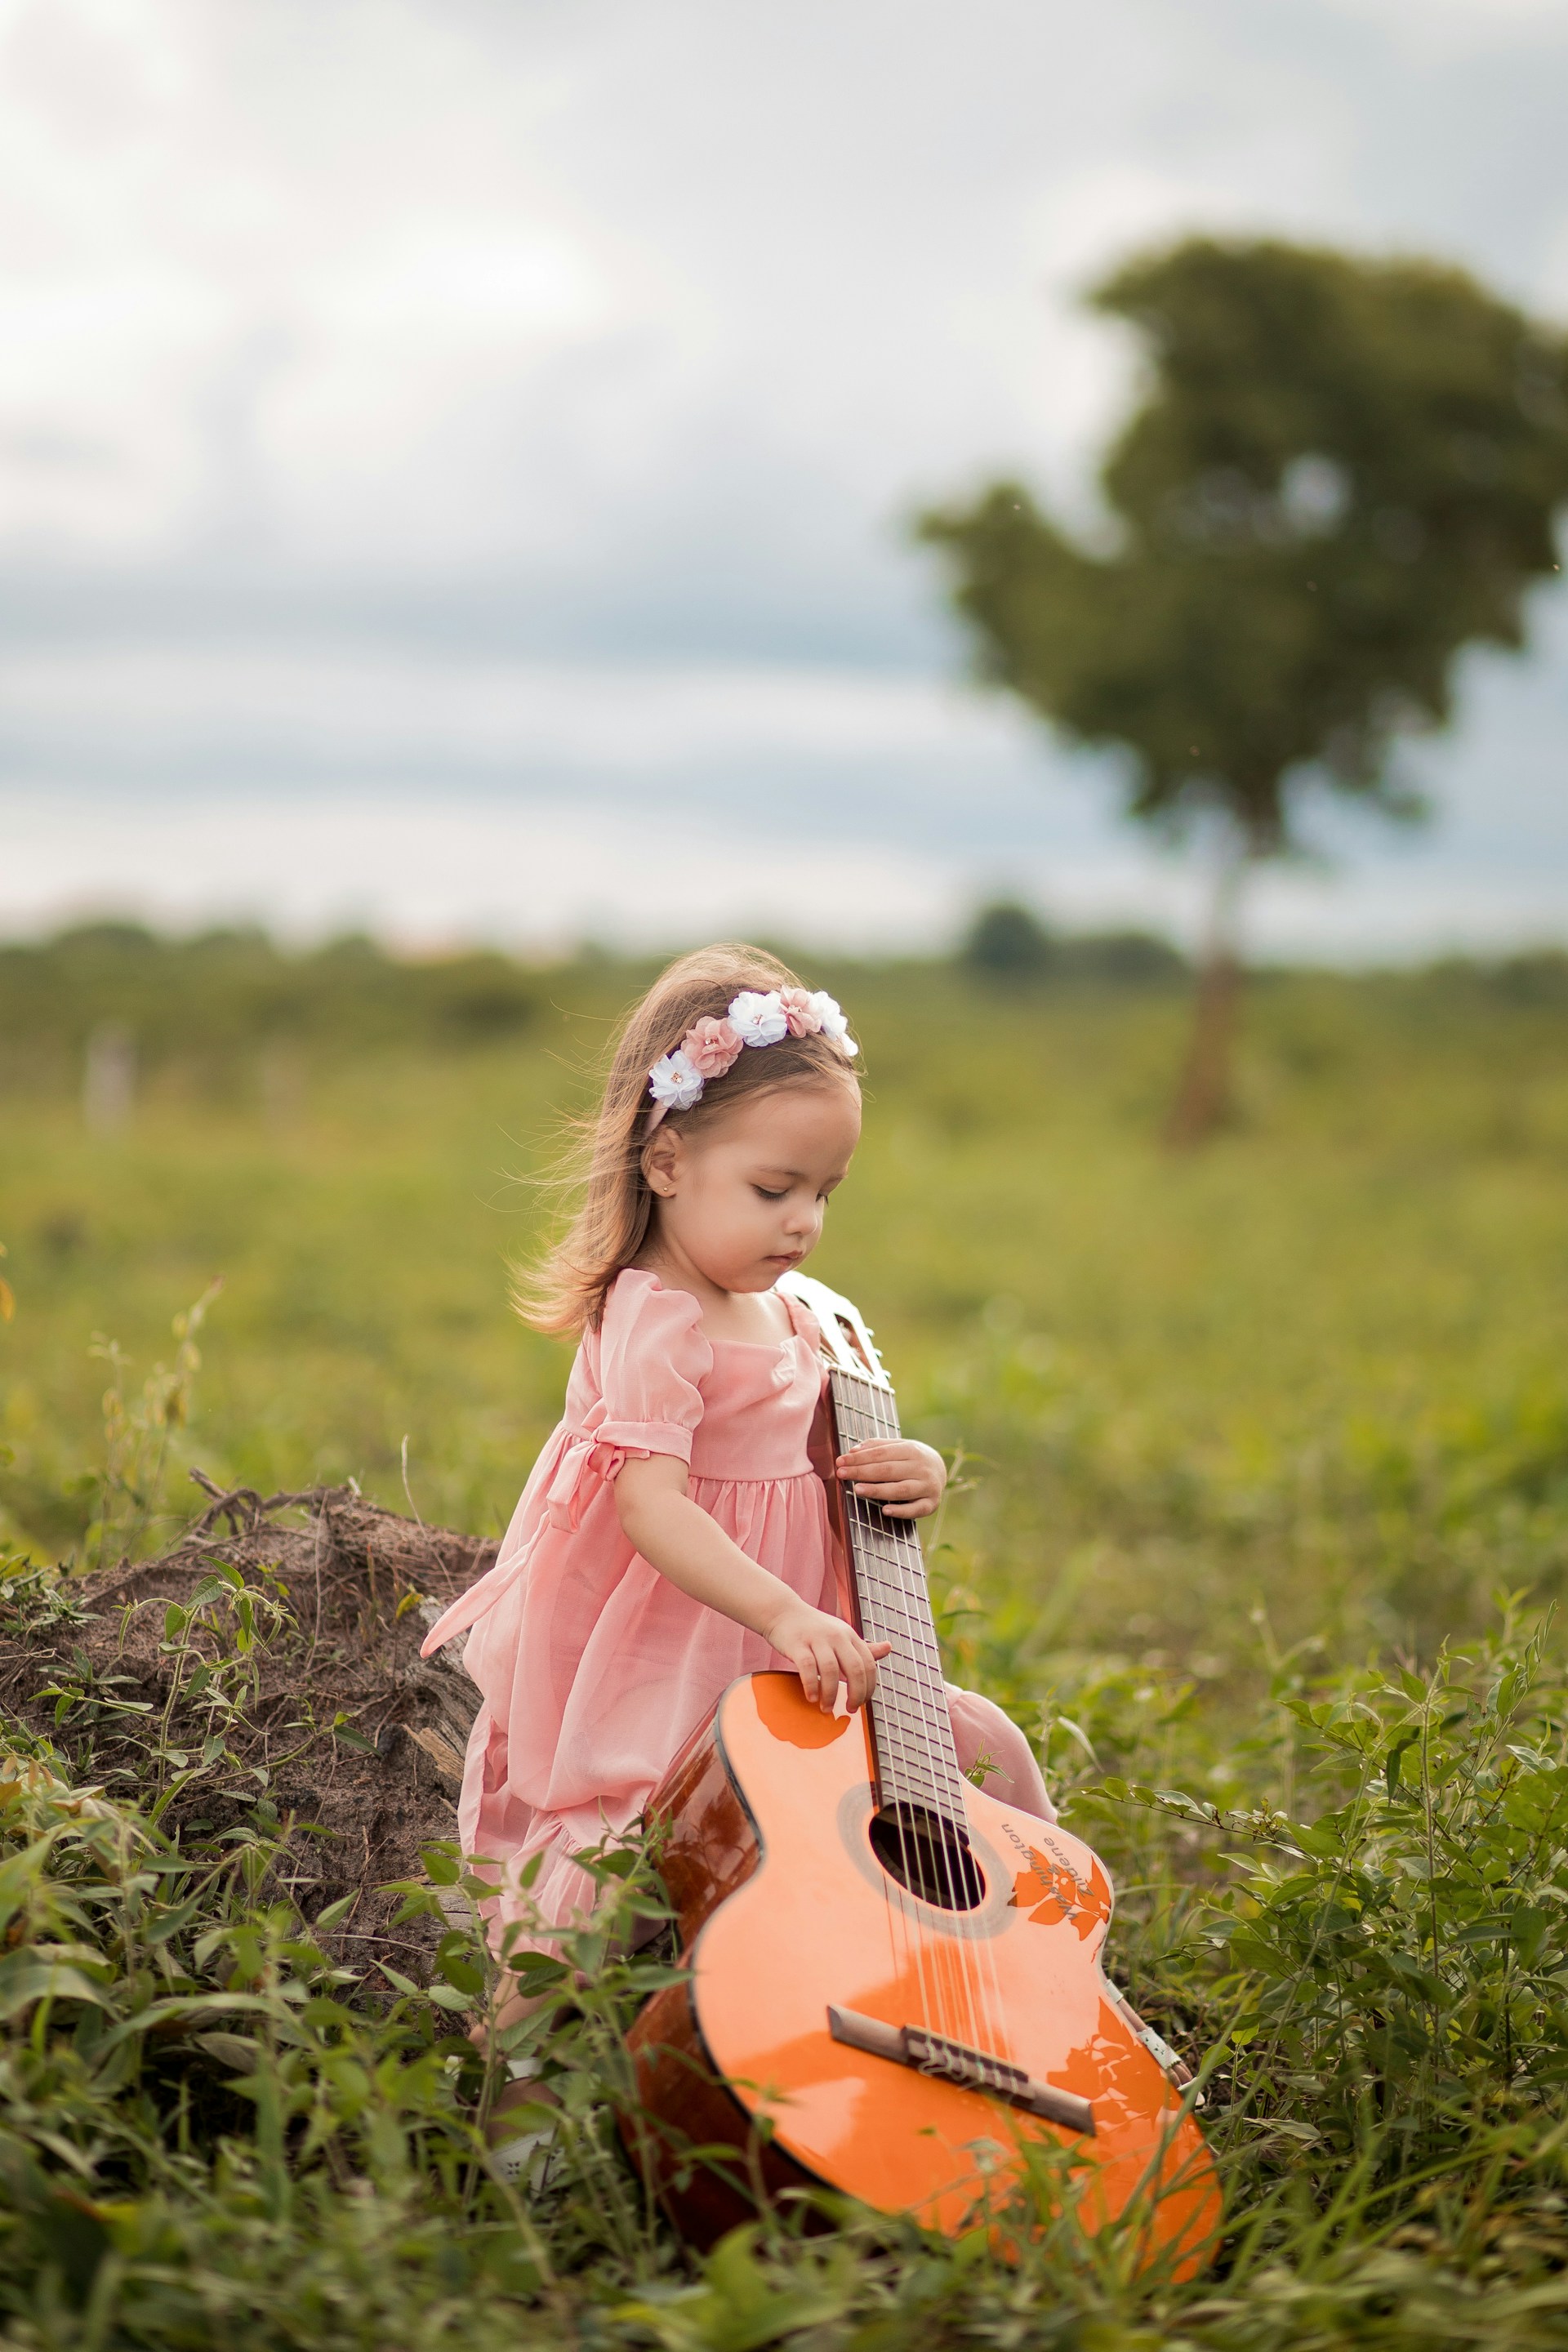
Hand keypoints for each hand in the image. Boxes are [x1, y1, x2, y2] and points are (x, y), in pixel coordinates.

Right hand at [763, 1597, 890, 1714]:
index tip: (861, 1703)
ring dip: (831, 1694)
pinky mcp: (797, 1644)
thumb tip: (889, 1648)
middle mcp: (836, 1636)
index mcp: (850, 1636)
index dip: (868, 1688)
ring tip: (826, 1708)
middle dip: (855, 1694)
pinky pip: (807, 1667)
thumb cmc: (815, 1628)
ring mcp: (817, 1639)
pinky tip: (811, 1697)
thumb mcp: (842, 1634)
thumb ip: (863, 1647)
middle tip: (850, 1709)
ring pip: (831, 1670)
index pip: (869, 1665)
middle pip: (855, 1669)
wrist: (783, 1612)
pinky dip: (811, 1685)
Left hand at [836, 1439, 946, 1519]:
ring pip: (900, 1490)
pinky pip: (916, 1510)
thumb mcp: (899, 1446)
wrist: (941, 1469)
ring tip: (857, 1489)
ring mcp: (928, 1486)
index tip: (840, 1462)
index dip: (859, 1458)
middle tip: (841, 1474)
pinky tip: (885, 1510)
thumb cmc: (911, 1458)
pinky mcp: (931, 1504)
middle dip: (862, 1472)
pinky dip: (901, 1511)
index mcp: (912, 1449)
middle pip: (887, 1470)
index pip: (880, 1454)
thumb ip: (877, 1446)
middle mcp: (921, 1467)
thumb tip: (853, 1451)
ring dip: (877, 1490)